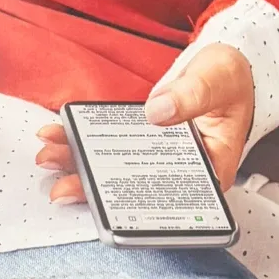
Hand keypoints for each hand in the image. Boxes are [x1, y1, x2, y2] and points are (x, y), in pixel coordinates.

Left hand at [35, 43, 253, 206]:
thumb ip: (192, 95)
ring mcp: (156, 164)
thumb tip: (157, 112)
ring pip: (114, 174)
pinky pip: (108, 151)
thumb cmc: (229, 80)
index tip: (106, 206)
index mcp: (207, 177)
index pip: (169, 203)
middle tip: (61, 189)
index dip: (135, 209)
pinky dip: (83, 144)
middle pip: (132, 193)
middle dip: (93, 192)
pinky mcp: (140, 147)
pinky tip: (58, 136)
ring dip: (78, 168)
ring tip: (48, 159)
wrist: (223, 68)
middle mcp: (178, 178)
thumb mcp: (217, 81)